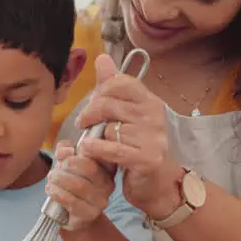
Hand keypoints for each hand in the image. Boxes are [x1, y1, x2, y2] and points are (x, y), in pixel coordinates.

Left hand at [46, 142, 115, 231]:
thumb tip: (65, 151)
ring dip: (60, 179)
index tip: (69, 152)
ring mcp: (99, 201)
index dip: (85, 149)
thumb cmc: (70, 184)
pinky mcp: (88, 214)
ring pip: (79, 185)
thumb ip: (65, 150)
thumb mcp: (67, 161)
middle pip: (90, 168)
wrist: (70, 214)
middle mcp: (107, 184)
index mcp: (106, 168)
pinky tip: (51, 190)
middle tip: (56, 168)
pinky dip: (58, 193)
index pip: (101, 154)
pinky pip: (72, 202)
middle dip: (68, 165)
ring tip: (51, 179)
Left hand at [75, 54, 179, 213]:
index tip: (92, 103)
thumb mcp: (125, 114)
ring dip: (95, 137)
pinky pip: (112, 148)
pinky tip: (89, 150)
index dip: (101, 91)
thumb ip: (113, 87)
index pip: (121, 83)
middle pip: (110, 105)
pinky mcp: (147, 158)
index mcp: (149, 101)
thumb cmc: (136, 146)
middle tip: (84, 124)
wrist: (156, 182)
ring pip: (109, 128)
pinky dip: (96, 149)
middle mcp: (154, 116)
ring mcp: (153, 137)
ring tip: (95, 143)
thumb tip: (102, 59)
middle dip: (91, 114)